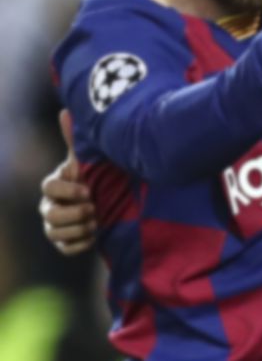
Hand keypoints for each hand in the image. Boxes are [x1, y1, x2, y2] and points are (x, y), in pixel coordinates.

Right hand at [41, 118, 96, 255]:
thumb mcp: (90, 159)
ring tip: (97, 222)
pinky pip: (65, 249)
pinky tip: (96, 236)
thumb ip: (76, 140)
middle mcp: (50, 205)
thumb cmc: (99, 176)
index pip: (48, 188)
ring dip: (77, 229)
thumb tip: (65, 111)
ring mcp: (56, 225)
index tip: (89, 190)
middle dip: (73, 213)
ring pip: (53, 232)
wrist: (115, 201)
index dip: (67, 191)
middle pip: (49, 214)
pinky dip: (80, 244)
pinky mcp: (66, 243)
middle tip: (95, 209)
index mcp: (55, 184)